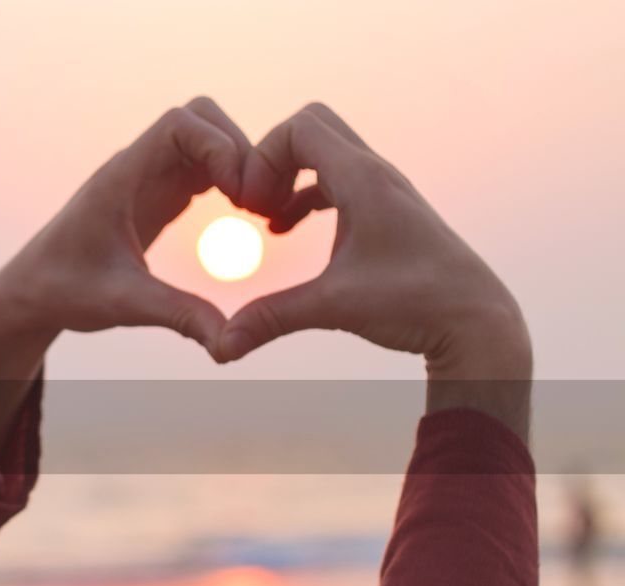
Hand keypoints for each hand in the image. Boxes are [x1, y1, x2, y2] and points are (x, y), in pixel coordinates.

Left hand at [0, 97, 249, 362]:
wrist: (34, 292)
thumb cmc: (65, 291)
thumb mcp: (123, 304)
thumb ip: (177, 315)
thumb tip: (229, 344)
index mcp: (121, 178)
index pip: (178, 123)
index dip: (219, 146)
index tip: (240, 193)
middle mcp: (137, 168)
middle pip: (201, 119)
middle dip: (238, 150)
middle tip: (258, 203)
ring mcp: (149, 178)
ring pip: (207, 140)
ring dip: (239, 165)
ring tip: (259, 211)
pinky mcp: (158, 196)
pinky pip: (204, 168)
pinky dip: (230, 181)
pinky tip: (246, 217)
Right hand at [217, 103, 531, 382]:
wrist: (475, 321)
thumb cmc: (415, 306)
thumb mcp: (334, 308)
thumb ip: (272, 319)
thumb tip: (222, 346)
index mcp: (363, 181)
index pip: (299, 128)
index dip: (262, 159)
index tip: (251, 207)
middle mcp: (376, 174)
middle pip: (312, 126)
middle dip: (273, 159)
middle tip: (256, 204)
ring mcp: (384, 190)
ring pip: (325, 152)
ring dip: (289, 176)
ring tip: (268, 220)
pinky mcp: (386, 211)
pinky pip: (336, 179)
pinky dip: (306, 194)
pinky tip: (288, 229)